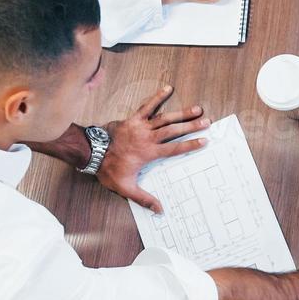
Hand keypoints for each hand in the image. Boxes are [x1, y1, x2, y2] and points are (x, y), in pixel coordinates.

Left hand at [96, 85, 209, 211]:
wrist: (91, 152)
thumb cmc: (108, 169)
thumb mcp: (125, 188)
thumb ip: (143, 198)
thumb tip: (159, 210)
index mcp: (149, 153)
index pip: (175, 148)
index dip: (190, 144)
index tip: (204, 141)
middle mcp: (148, 138)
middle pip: (174, 130)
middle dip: (191, 126)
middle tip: (206, 121)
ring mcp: (141, 126)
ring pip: (165, 118)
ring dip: (181, 113)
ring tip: (197, 108)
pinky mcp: (133, 119)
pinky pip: (147, 106)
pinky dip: (157, 97)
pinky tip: (168, 89)